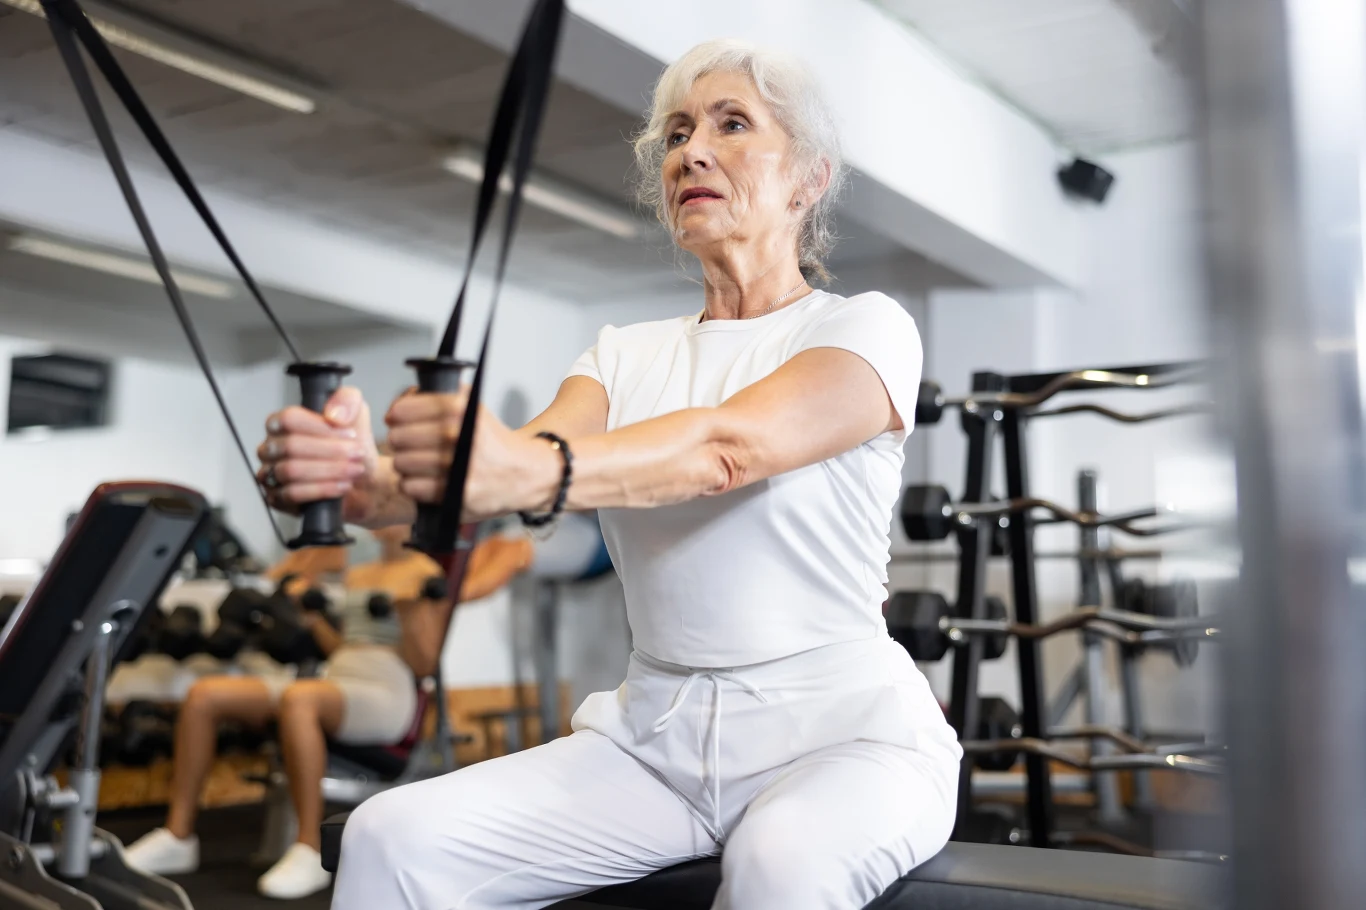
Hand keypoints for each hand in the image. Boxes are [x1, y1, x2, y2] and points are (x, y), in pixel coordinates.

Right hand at [257, 387, 383, 525]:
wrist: (364, 481)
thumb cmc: (353, 446)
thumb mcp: (357, 414)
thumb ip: (347, 401)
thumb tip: (333, 415)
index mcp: (282, 423)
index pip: (289, 419)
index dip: (320, 427)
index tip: (349, 434)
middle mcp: (271, 448)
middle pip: (291, 445)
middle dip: (330, 450)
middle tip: (356, 454)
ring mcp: (270, 474)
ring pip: (291, 470)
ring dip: (329, 470)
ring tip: (354, 470)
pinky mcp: (277, 499)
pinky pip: (292, 494)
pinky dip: (322, 489)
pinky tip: (343, 486)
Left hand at [385, 388, 558, 521]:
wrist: (522, 473)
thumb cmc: (491, 441)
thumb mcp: (471, 405)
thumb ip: (435, 396)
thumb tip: (395, 407)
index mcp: (460, 409)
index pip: (402, 410)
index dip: (397, 416)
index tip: (399, 420)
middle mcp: (458, 435)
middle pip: (397, 437)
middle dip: (401, 441)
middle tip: (412, 445)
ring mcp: (457, 466)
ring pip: (401, 463)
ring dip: (407, 465)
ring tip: (422, 464)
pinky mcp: (455, 494)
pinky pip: (410, 487)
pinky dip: (415, 486)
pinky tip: (428, 480)